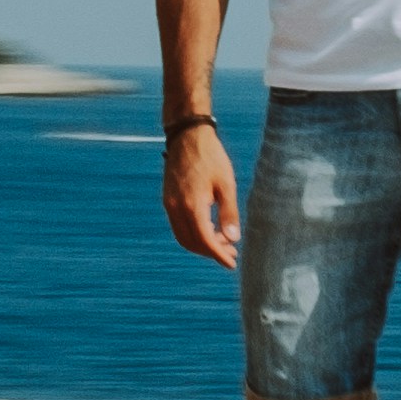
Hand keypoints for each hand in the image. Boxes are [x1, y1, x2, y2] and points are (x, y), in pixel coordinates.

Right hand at [163, 121, 240, 268]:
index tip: (232, 263)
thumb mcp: (226, 184)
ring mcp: (169, 204)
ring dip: (201, 244)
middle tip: (231, 252)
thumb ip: (229, 213)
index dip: (219, 255)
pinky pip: (178, 225)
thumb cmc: (210, 157)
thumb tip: (232, 239)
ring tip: (222, 242)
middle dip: (211, 252)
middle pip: (192, 243)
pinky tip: (210, 228)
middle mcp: (176, 208)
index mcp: (192, 205)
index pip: (205, 240)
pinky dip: (193, 233)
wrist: (187, 136)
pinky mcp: (168, 199)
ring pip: (183, 236)